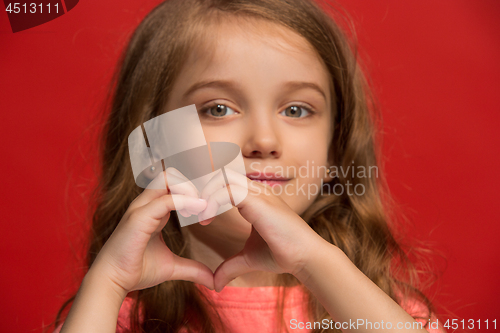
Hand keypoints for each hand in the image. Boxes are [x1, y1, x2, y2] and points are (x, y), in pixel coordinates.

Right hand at [90, 168, 214, 295]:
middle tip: (204, 208)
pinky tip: (198, 211)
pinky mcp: (139, 217)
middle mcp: (147, 203)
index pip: (174, 183)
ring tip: (200, 209)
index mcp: (154, 209)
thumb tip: (213, 281)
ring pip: (168, 178)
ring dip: (190, 190)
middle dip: (194, 185)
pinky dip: (186, 201)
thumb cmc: (137, 270)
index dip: (193, 191)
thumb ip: (192, 268)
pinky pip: (166, 199)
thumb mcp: (171, 266)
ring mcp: (142, 207)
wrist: (113, 281)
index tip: (206, 211)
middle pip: (172, 174)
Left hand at [197, 168, 325, 291]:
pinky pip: (228, 191)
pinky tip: (206, 220)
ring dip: (204, 194)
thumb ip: (230, 266)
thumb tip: (215, 284)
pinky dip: (213, 202)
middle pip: (220, 173)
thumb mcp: (248, 259)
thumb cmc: (282, 254)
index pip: (225, 179)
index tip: (195, 211)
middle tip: (190, 211)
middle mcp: (256, 190)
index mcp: (254, 198)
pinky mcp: (259, 201)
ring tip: (197, 216)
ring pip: (222, 178)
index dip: (206, 190)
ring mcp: (258, 193)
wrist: (305, 258)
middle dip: (201, 187)